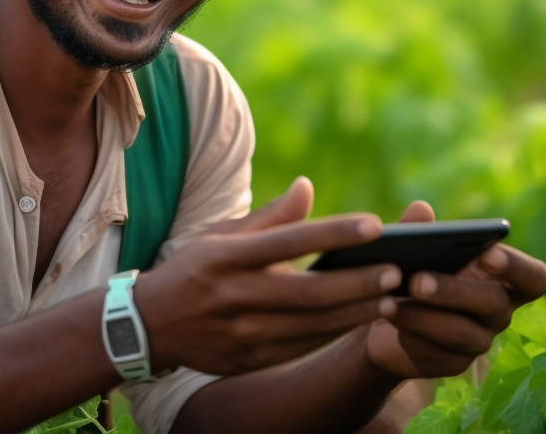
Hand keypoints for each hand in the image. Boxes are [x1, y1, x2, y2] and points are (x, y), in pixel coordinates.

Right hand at [135, 177, 404, 375]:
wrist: (149, 326)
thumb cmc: (194, 270)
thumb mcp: (221, 235)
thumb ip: (269, 217)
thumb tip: (308, 186)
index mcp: (227, 256)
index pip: (289, 241)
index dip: (333, 233)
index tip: (374, 225)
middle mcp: (235, 294)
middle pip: (308, 291)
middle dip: (357, 282)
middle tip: (396, 271)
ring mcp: (242, 331)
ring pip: (311, 325)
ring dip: (355, 312)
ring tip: (392, 299)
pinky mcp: (249, 359)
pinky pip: (302, 347)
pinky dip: (334, 334)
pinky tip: (361, 320)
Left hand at [364, 201, 545, 379]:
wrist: (387, 313)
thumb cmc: (413, 270)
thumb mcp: (414, 249)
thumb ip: (419, 230)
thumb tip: (420, 209)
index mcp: (501, 277)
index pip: (534, 278)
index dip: (517, 267)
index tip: (489, 253)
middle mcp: (498, 311)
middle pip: (493, 303)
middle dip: (453, 290)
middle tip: (416, 279)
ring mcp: (478, 341)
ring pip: (461, 333)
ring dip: (422, 316)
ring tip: (388, 302)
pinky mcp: (452, 364)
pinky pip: (437, 355)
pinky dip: (410, 335)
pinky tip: (388, 318)